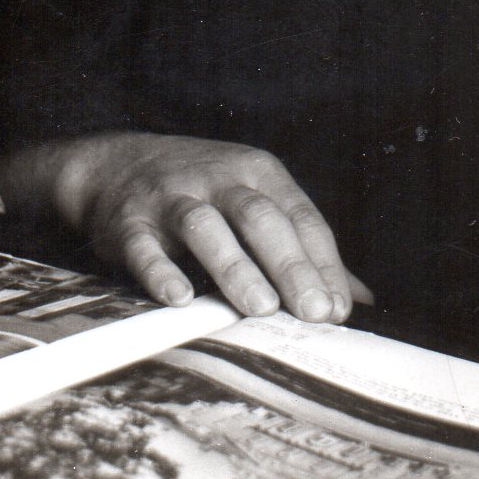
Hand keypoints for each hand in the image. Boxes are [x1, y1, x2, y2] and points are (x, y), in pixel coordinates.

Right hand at [0, 134, 373, 322]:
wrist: (118, 165)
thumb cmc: (205, 192)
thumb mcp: (257, 200)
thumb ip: (304, 249)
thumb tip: (359, 299)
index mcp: (260, 173)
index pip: (301, 218)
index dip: (322, 265)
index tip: (338, 310)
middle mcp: (220, 178)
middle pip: (261, 218)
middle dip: (290, 266)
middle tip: (312, 313)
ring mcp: (172, 196)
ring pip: (208, 227)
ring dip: (236, 267)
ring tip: (261, 308)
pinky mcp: (130, 221)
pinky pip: (146, 247)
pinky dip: (163, 272)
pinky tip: (181, 299)